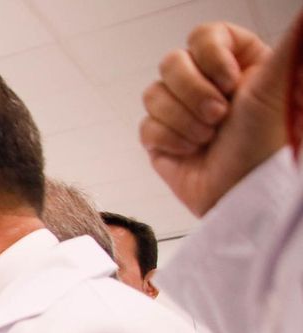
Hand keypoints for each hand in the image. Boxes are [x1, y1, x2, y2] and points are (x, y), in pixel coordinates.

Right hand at [141, 16, 297, 214]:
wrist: (244, 196)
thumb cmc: (268, 145)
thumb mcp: (278, 85)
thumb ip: (292, 44)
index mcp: (238, 65)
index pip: (203, 35)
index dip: (209, 57)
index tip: (230, 82)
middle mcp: (209, 85)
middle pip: (171, 62)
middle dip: (193, 92)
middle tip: (220, 116)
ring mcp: (182, 112)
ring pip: (153, 94)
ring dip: (182, 119)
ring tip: (208, 138)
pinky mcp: (162, 140)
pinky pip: (146, 126)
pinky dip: (169, 140)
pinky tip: (192, 152)